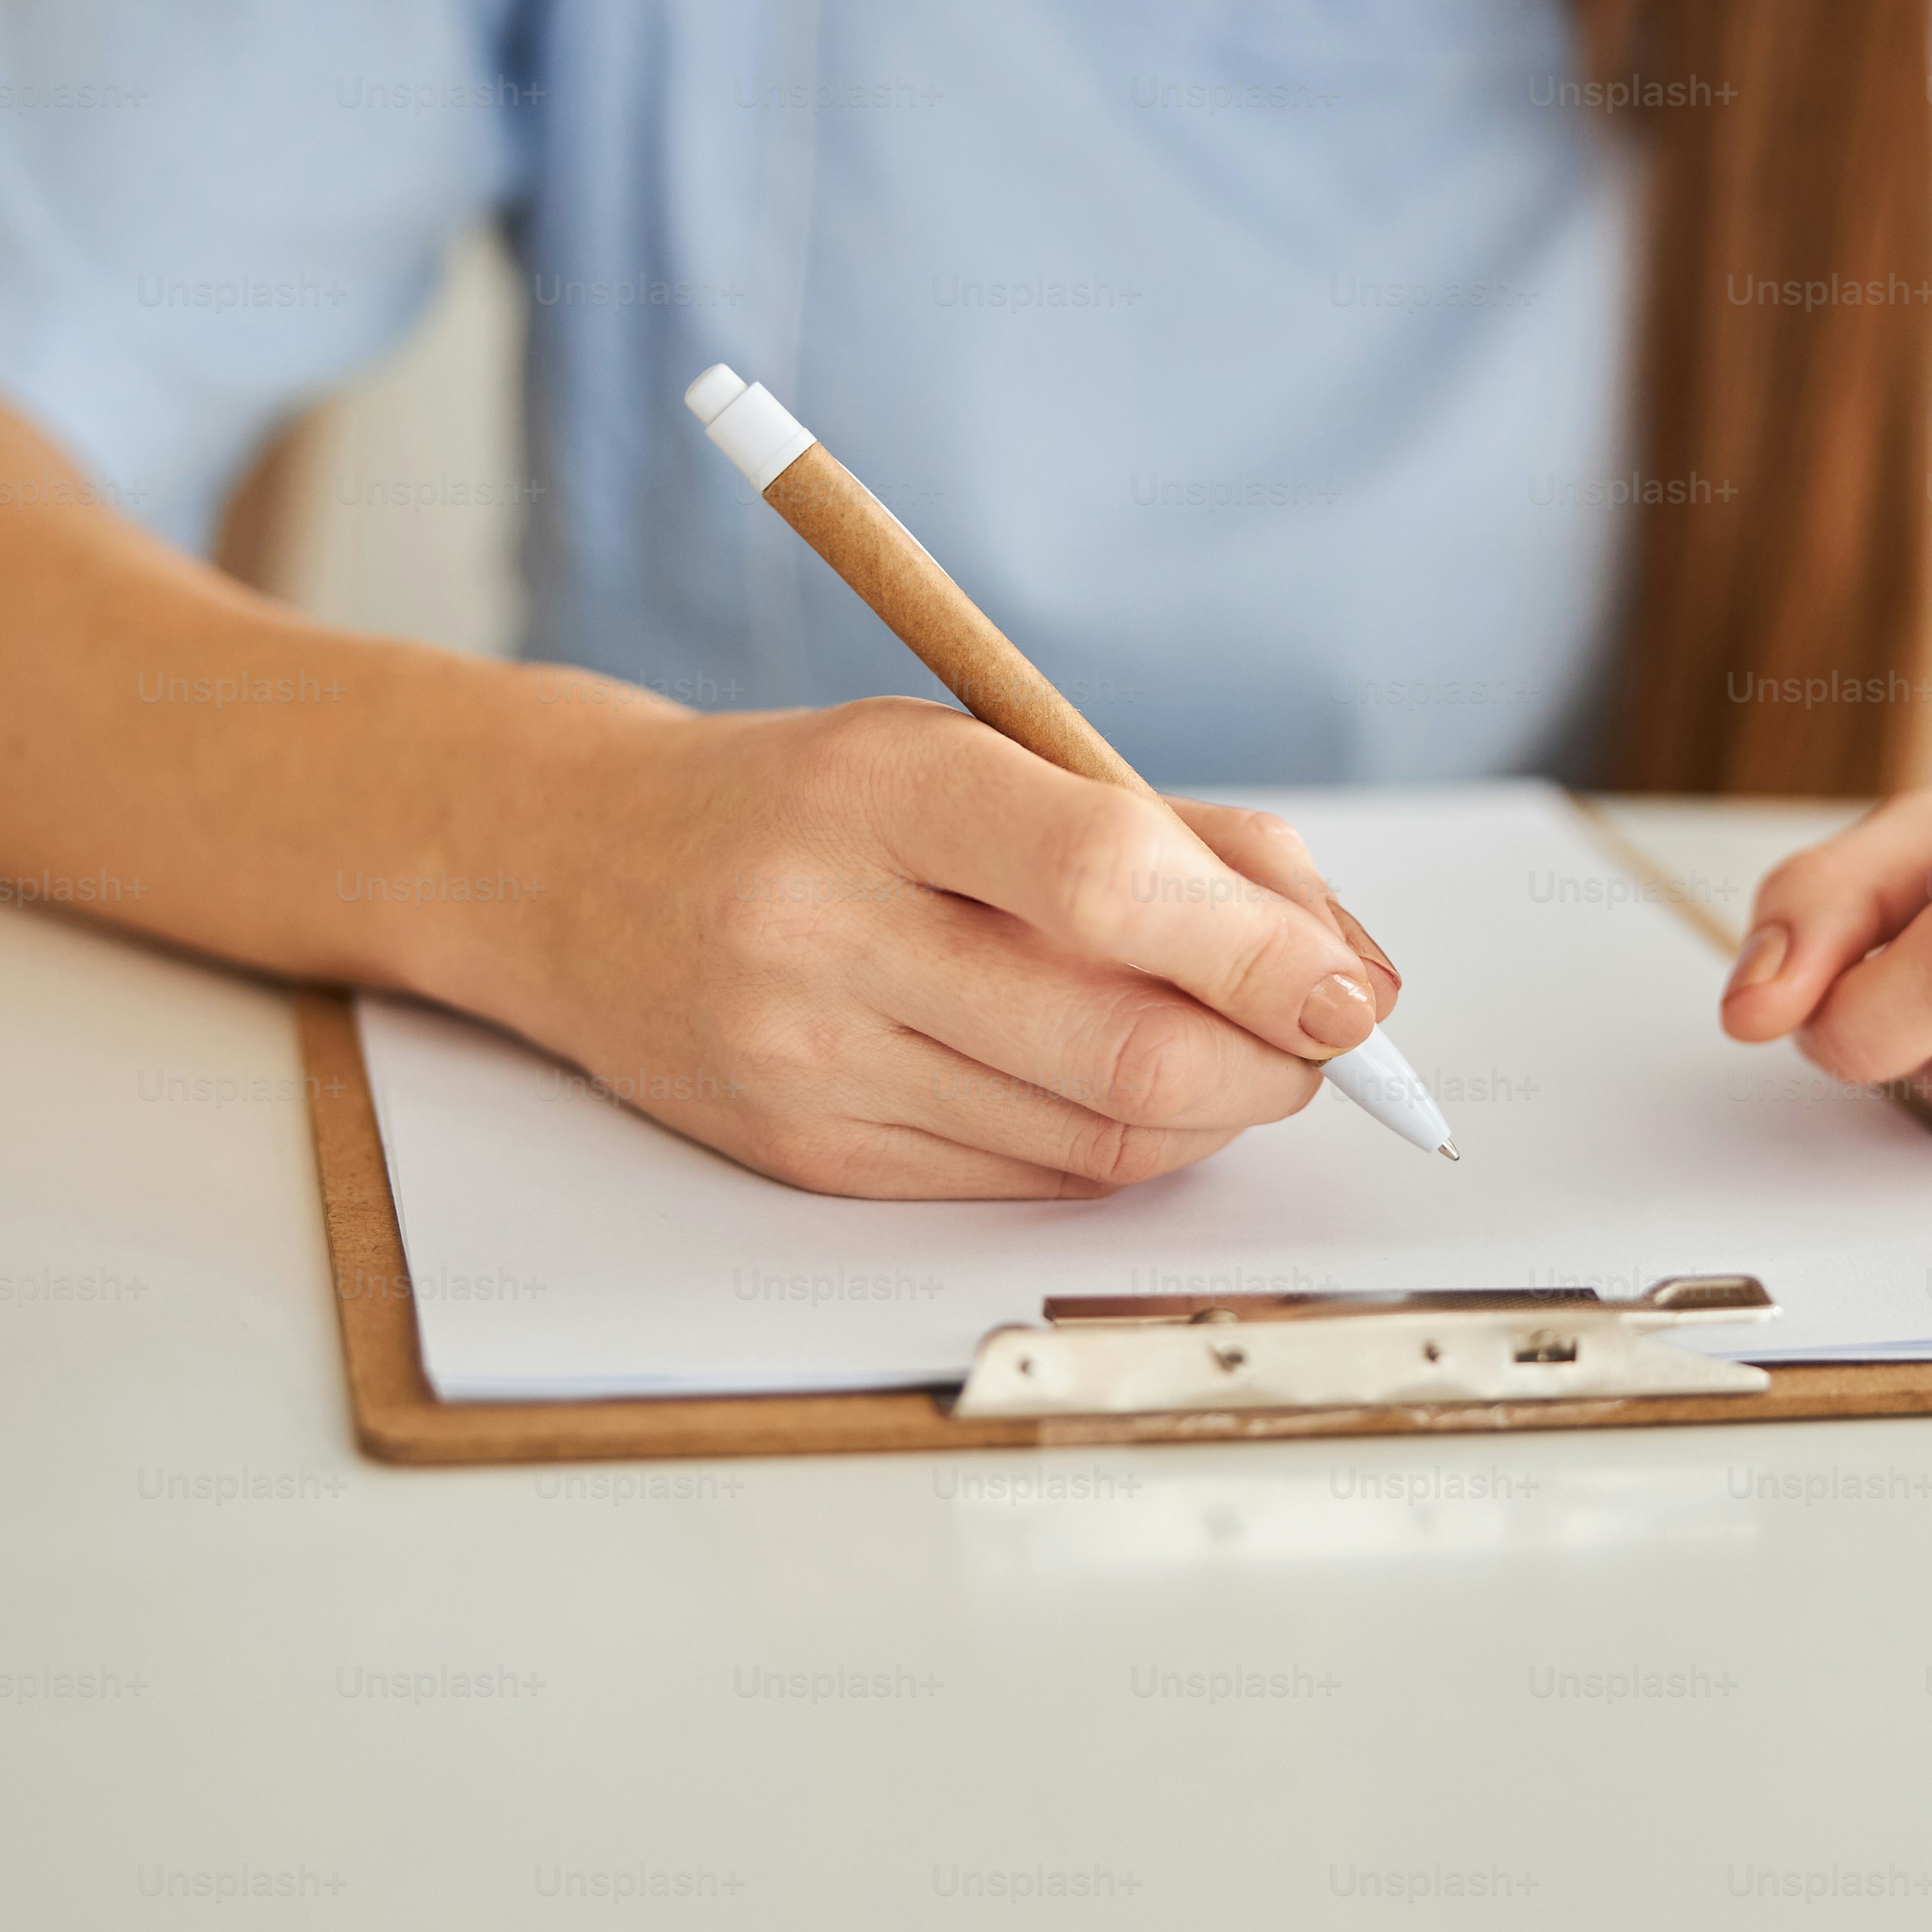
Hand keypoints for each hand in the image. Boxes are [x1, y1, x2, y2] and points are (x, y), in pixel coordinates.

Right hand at [506, 698, 1397, 1198]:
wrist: (579, 872)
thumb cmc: (820, 800)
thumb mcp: (978, 747)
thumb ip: (1170, 833)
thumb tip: (1341, 957)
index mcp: (881, 788)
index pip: (1108, 880)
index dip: (1260, 949)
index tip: (1352, 987)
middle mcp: (826, 931)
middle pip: (1122, 1048)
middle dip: (1271, 1060)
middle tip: (1324, 1035)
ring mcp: (808, 1060)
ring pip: (1093, 1141)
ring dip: (1217, 1114)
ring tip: (1245, 1058)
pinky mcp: (808, 1157)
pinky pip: (1026, 1184)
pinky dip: (1122, 1150)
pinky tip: (1136, 1097)